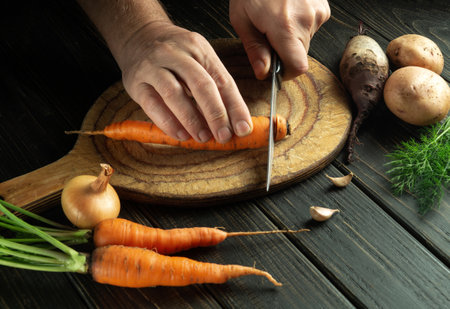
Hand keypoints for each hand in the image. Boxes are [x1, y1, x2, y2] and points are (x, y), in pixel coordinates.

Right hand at [115, 21, 252, 142]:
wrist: (138, 36)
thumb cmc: (176, 56)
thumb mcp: (199, 60)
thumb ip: (216, 87)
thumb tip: (234, 122)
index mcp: (199, 49)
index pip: (222, 80)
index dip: (235, 107)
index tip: (243, 128)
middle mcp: (176, 54)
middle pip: (201, 85)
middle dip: (216, 114)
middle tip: (224, 136)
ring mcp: (153, 66)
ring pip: (174, 95)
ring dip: (192, 120)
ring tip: (203, 138)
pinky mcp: (136, 82)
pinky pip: (153, 105)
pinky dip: (168, 123)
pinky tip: (181, 135)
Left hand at [229, 0, 330, 79]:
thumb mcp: (242, 20)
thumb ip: (254, 50)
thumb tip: (263, 73)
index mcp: (285, 27)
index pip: (298, 67)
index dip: (286, 73)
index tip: (275, 68)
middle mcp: (306, 20)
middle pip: (300, 55)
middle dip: (285, 53)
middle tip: (268, 36)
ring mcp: (317, 11)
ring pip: (306, 40)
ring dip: (291, 37)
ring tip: (276, 18)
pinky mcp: (323, 5)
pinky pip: (312, 26)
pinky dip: (299, 24)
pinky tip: (287, 10)